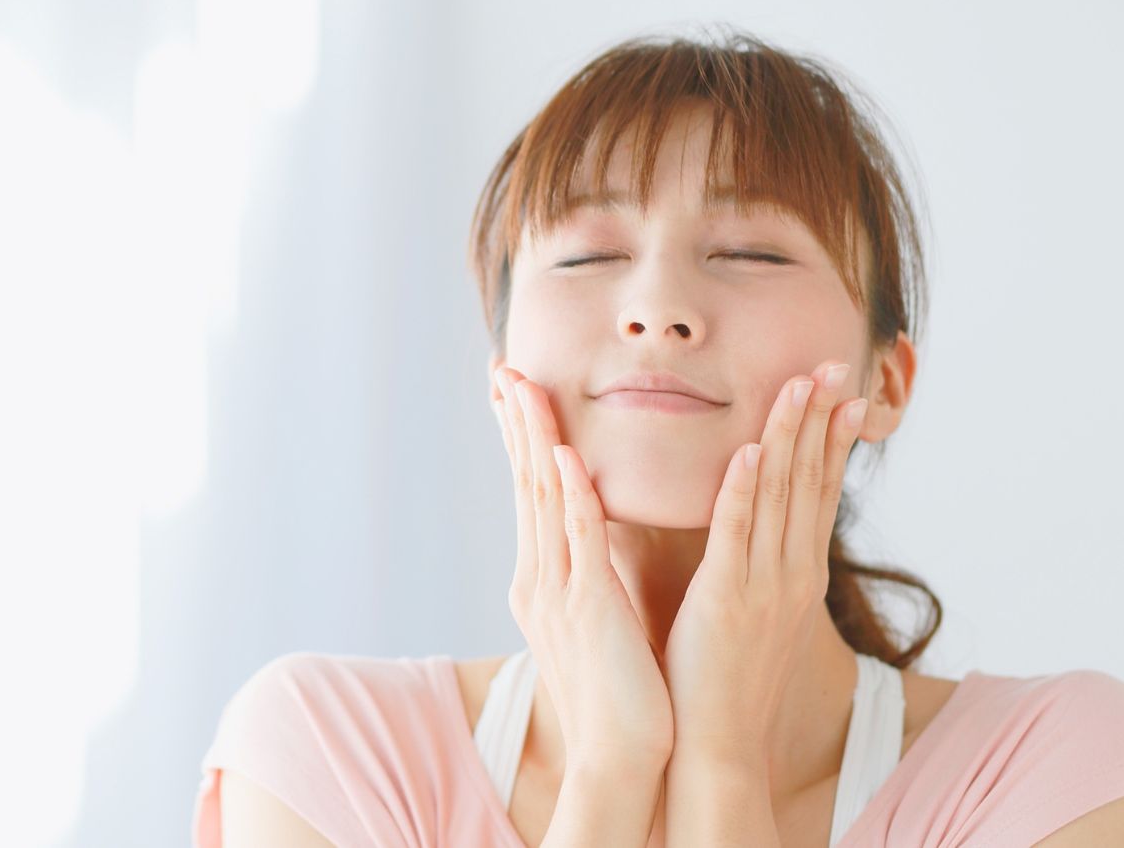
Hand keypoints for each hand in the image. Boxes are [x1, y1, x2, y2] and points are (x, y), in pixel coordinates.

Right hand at [492, 365, 674, 772]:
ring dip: (537, 440)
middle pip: (526, 484)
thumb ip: (584, 572)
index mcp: (544, 578)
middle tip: (504, 368)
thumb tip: (588, 536)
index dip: (522, 437)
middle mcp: (540, 578)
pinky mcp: (589, 610)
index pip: (531, 492)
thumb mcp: (590, 617)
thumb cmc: (614, 688)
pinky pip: (580, 542)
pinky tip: (568, 456)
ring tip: (527, 387)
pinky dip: (574, 495)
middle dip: (516, 423)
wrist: (619, 756)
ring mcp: (560, 593)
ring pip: (545, 500)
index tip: (515, 390)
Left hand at [660, 359, 867, 771]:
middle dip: (820, 418)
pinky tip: (751, 450)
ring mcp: (765, 585)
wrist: (717, 743)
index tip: (843, 391)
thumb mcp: (757, 609)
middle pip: (810, 480)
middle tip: (833, 363)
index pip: (820, 491)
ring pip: (781, 496)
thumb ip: (759, 562)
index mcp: (800, 572)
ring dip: (790, 435)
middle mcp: (794, 572)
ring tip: (800, 384)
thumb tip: (756, 522)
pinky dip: (745, 489)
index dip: (832, 438)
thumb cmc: (727, 674)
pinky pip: (737, 534)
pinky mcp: (726, 599)